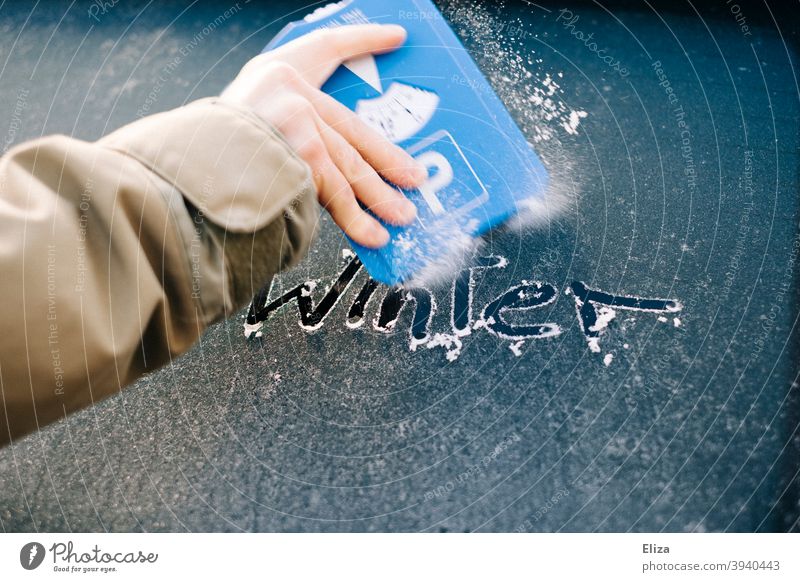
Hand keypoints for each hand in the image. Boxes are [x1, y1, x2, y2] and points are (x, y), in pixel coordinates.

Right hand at [221, 24, 425, 247]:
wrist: (177, 179)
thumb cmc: (209, 155)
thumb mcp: (243, 124)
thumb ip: (286, 131)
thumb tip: (335, 170)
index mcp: (274, 73)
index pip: (327, 47)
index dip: (363, 41)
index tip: (395, 37)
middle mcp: (286, 92)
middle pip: (350, 129)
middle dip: (387, 160)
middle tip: (414, 179)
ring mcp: (292, 122)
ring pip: (347, 165)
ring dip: (379, 196)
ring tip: (402, 216)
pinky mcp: (295, 155)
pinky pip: (332, 192)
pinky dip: (355, 219)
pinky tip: (373, 235)